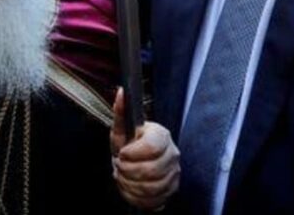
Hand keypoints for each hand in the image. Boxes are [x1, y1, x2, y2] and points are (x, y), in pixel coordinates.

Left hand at [110, 88, 179, 210]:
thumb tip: (121, 92)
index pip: (152, 147)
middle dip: (128, 171)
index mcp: (161, 136)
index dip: (132, 153)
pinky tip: (130, 187)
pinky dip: (136, 196)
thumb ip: (121, 111)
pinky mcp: (171, 190)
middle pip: (151, 171)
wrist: (136, 162)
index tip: (122, 153)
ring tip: (123, 176)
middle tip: (119, 166)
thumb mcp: (121, 128)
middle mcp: (172, 154)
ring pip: (152, 187)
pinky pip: (153, 200)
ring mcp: (174, 174)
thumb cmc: (129, 144)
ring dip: (130, 184)